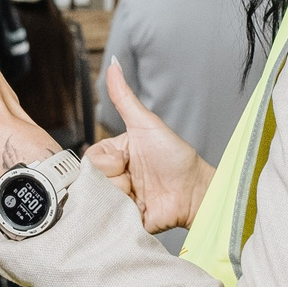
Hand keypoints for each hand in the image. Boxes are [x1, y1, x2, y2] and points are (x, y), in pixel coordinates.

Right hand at [85, 62, 212, 234]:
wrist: (195, 191)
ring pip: (100, 202)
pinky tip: (136, 210)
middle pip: (93, 183)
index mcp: (114, 155)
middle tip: (135, 180)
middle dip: (115, 181)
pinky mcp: (124, 222)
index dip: (108, 163)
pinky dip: (119, 217)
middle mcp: (112, 178)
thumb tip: (113, 64)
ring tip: (140, 197)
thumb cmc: (175, 156)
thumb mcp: (146, 124)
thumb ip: (124, 97)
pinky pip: (108, 222)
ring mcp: (117, 201)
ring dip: (120, 199)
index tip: (126, 161)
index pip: (92, 160)